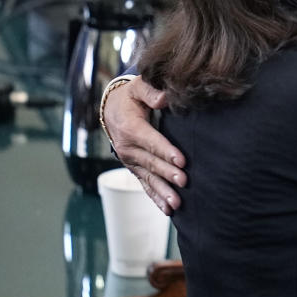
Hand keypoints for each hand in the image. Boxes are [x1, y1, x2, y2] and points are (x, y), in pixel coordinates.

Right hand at [103, 76, 185, 214]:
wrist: (112, 109)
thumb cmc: (132, 96)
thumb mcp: (139, 86)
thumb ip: (151, 91)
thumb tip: (165, 97)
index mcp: (130, 128)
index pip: (150, 141)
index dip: (166, 151)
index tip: (182, 161)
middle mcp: (127, 148)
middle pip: (151, 162)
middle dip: (168, 173)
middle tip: (184, 182)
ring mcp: (130, 161)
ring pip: (148, 178)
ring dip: (162, 191)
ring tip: (176, 204)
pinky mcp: (134, 168)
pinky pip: (144, 184)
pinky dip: (155, 197)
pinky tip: (167, 210)